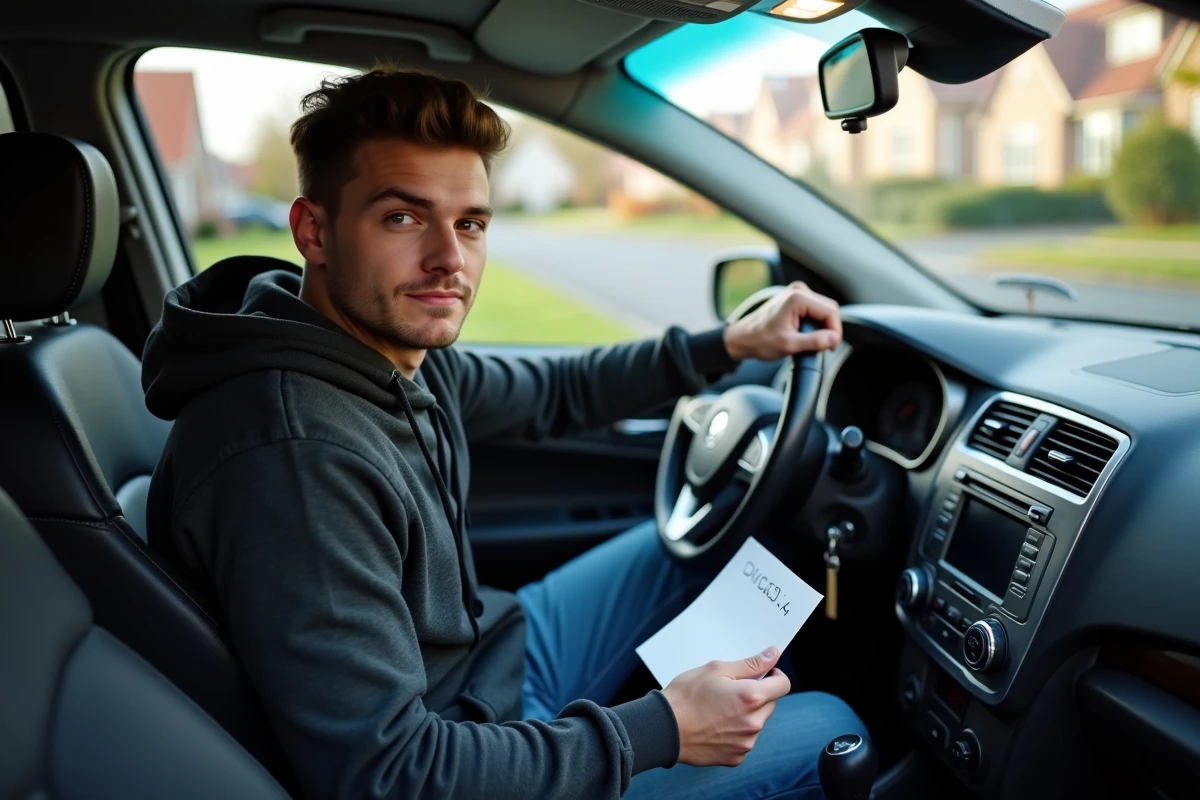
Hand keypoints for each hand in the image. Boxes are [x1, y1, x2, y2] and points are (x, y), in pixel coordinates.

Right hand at [661, 646, 790, 766]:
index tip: (763, 673)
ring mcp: (746, 743)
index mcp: (751, 698)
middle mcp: (753, 723)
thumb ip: (750, 664)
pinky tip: (715, 725)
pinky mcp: (736, 758)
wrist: (662, 729)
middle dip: (757, 695)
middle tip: (731, 690)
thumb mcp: (716, 669)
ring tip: (718, 709)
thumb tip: (773, 655)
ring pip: (757, 722)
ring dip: (747, 714)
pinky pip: (745, 740)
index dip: (774, 675)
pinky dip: (736, 732)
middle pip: (770, 704)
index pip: (783, 685)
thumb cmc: (686, 696)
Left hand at [722, 282, 841, 361]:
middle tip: (824, 347)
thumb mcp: (789, 345)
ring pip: (823, 310)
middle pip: (829, 308)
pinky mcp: (794, 298)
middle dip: (829, 329)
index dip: (835, 331)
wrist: (743, 338)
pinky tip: (806, 334)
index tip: (831, 347)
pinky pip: (814, 310)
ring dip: (822, 327)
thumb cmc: (760, 340)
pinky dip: (814, 323)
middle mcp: (798, 290)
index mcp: (798, 298)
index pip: (831, 311)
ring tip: (812, 342)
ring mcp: (796, 292)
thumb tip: (833, 339)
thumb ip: (813, 341)